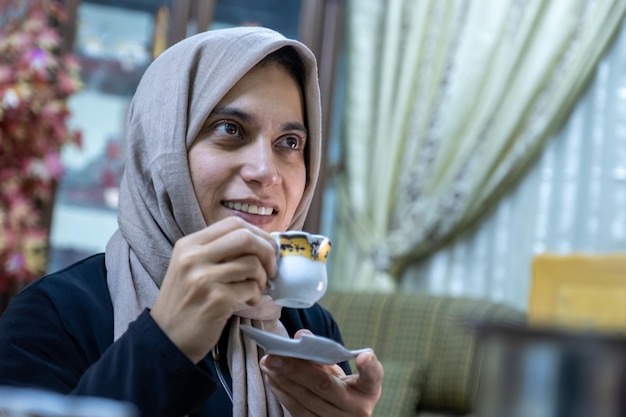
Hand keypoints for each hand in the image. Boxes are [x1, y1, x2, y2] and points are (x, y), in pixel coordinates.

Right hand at [150, 217, 276, 362]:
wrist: (166, 340)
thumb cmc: (184, 303)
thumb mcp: (190, 268)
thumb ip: (218, 252)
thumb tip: (260, 243)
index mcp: (189, 244)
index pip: (233, 223)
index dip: (258, 234)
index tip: (267, 248)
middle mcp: (194, 257)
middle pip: (245, 238)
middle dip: (267, 251)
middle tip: (271, 268)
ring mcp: (204, 278)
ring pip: (252, 264)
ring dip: (262, 278)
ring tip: (256, 289)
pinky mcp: (216, 299)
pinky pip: (251, 288)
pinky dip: (256, 295)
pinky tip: (248, 302)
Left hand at [260, 330, 383, 416]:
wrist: (344, 415)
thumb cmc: (344, 386)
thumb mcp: (342, 369)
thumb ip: (324, 352)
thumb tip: (302, 336)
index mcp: (368, 390)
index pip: (373, 377)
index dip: (369, 366)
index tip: (364, 356)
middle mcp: (356, 409)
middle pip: (324, 386)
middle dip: (296, 369)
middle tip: (274, 356)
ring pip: (305, 401)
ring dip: (282, 380)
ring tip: (268, 364)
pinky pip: (297, 411)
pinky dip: (282, 392)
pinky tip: (272, 379)